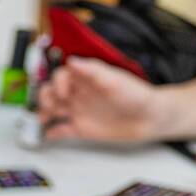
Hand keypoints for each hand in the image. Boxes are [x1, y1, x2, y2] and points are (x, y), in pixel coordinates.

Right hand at [40, 56, 165, 143]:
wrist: (151, 119)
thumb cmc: (138, 96)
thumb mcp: (115, 80)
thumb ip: (92, 70)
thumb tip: (72, 60)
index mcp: (86, 79)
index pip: (61, 76)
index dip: (57, 83)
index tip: (63, 93)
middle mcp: (80, 94)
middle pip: (51, 92)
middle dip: (45, 98)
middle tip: (50, 107)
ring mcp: (79, 111)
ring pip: (52, 110)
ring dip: (44, 113)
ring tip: (45, 119)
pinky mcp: (81, 128)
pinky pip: (60, 131)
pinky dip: (52, 133)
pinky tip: (49, 134)